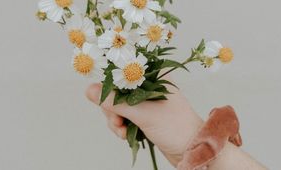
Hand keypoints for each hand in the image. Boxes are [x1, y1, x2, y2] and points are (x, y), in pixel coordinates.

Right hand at [86, 83, 202, 165]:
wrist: (191, 150)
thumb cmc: (174, 127)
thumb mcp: (142, 113)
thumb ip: (115, 102)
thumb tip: (88, 90)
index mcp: (154, 75)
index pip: (124, 71)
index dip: (110, 83)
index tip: (104, 98)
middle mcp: (149, 85)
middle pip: (118, 90)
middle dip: (112, 108)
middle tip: (117, 121)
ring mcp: (146, 101)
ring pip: (119, 105)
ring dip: (115, 119)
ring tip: (122, 130)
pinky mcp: (144, 114)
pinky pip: (124, 116)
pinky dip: (121, 125)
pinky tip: (125, 134)